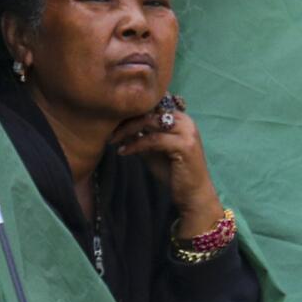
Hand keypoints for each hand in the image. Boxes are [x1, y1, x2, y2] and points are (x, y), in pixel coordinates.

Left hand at [111, 95, 224, 236]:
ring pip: (151, 122)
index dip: (131, 113)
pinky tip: (123, 151)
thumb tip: (119, 126)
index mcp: (180, 118)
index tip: (112, 122)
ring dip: (128, 131)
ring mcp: (187, 132)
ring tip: (113, 140)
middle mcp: (186, 121)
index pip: (152, 107)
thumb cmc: (173, 173)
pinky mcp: (185, 145)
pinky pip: (154, 140)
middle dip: (127, 120)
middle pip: (150, 112)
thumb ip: (141, 136)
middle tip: (109, 132)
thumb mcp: (153, 151)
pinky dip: (136, 144)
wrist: (192, 194)